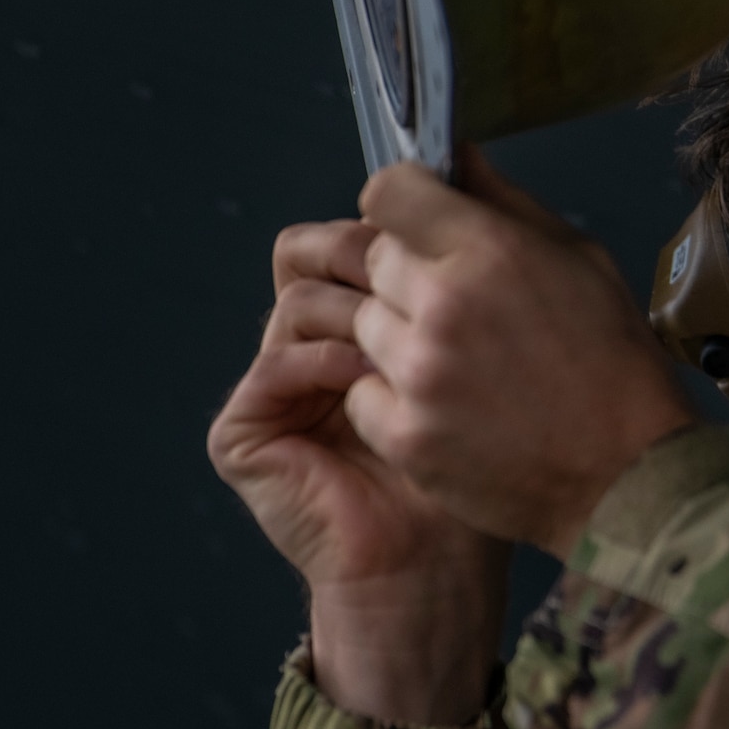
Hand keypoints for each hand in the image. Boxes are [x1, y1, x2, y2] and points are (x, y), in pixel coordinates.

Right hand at [208, 217, 507, 725]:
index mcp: (359, 320)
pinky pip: (275, 365)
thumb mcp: (484, 349)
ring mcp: (273, 389)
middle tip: (414, 277)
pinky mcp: (243, 434)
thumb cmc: (479, 466)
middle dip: (368, 258)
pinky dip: (325, 362)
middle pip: (311, 254)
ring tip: (403, 342)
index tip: (438, 231)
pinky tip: (369, 375)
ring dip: (357, 312)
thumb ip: (463, 267)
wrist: (440, 564)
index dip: (389, 227)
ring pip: (297, 301)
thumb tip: (464, 163)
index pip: (348, 236)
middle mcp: (309, 346)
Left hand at [345, 146, 696, 556]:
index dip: (402, 204)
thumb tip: (456, 155)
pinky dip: (393, 398)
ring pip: (361, 326)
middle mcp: (442, 304)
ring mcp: (418, 373)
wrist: (628, 475)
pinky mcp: (404, 433)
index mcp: (489, 250)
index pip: (386, 192)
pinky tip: (447, 408)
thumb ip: (507, 203)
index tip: (420, 223)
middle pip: (369, 259)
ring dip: (398, 337)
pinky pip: (361, 392)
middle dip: (403, 275)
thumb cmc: (614, 363)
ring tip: (457, 364)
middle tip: (453, 308)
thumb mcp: (581, 260)